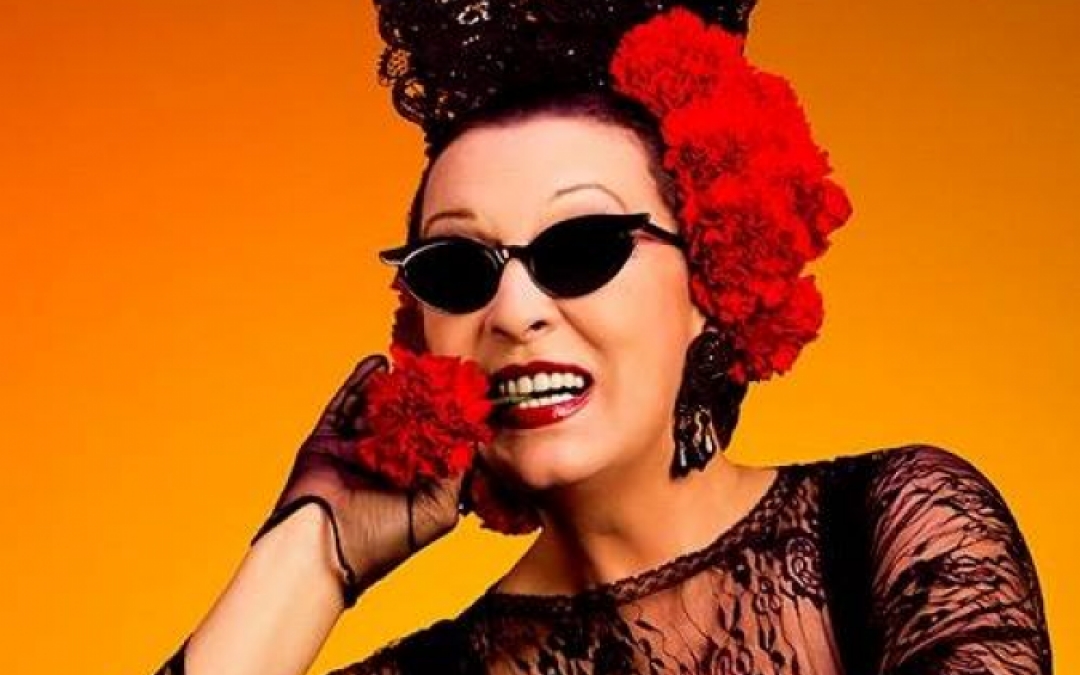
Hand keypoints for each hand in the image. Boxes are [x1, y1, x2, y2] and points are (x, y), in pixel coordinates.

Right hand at [250, 355, 464, 608]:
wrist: (323, 550)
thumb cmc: (380, 542)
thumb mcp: (436, 512)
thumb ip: (456, 476)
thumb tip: (471, 442)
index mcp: (409, 482)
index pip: (432, 440)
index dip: (446, 417)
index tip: (463, 391)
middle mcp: (383, 463)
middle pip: (405, 418)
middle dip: (420, 395)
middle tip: (436, 368)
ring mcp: (354, 449)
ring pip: (375, 408)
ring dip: (392, 386)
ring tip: (410, 362)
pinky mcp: (327, 439)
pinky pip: (344, 403)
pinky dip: (359, 382)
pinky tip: (377, 363)